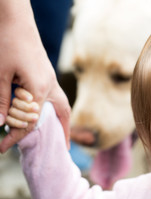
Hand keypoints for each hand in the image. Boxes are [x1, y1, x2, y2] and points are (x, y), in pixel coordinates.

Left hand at [0, 0, 70, 152]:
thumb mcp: (0, 74)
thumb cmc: (7, 43)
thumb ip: (2, 101)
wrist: (15, 19)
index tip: (2, 148)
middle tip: (64, 148)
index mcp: (40, 89)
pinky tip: (48, 112)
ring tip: (63, 132)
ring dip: (63, 120)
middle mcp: (51, 86)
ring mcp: (51, 79)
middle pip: (62, 115)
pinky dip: (56, 108)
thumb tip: (0, 124)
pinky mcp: (47, 74)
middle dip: (63, 132)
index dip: (15, 136)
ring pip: (62, 105)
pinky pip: (56, 97)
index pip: (31, 121)